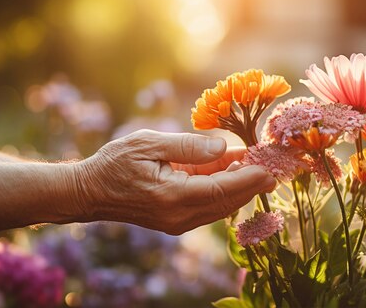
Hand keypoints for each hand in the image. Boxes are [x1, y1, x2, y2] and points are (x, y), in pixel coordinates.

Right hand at [72, 130, 275, 234]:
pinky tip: (233, 169)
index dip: (250, 178)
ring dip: (241, 186)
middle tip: (276, 165)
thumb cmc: (115, 163)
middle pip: (228, 201)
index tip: (271, 167)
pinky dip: (224, 189)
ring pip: (220, 205)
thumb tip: (223, 146)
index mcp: (173, 196)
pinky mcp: (176, 221)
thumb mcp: (149, 144)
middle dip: (253, 183)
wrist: (89, 192)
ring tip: (259, 164)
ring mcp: (178, 222)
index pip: (223, 189)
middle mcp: (179, 215)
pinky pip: (208, 206)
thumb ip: (189, 146)